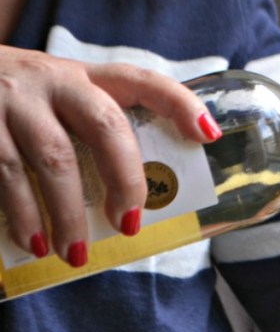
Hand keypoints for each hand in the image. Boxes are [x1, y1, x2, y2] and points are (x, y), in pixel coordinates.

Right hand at [0, 46, 220, 265]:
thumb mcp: (53, 98)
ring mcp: (13, 101)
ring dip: (68, 215)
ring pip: (53, 160)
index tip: (208, 134)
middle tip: (128, 226)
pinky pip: (4, 174)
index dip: (180, 104)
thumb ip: (86, 131)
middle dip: (125, 181)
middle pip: (106, 127)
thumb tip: (127, 202)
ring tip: (75, 254)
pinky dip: (20, 214)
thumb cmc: (14, 101)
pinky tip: (31, 242)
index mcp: (84, 77)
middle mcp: (53, 82)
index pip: (142, 81)